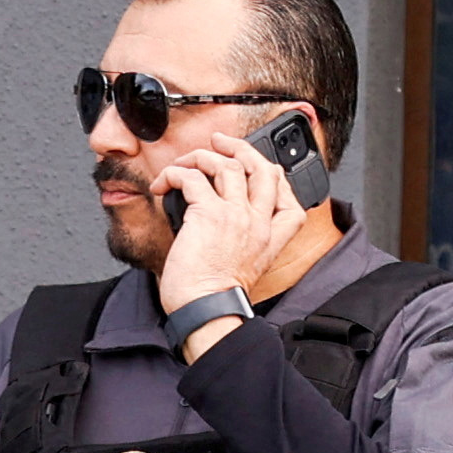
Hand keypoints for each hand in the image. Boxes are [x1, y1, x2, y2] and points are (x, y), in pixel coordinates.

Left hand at [155, 132, 307, 331]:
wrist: (207, 310)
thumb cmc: (219, 296)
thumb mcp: (249, 267)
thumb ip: (246, 241)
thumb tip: (223, 221)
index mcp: (271, 236)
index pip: (287, 193)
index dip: (274, 173)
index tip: (258, 167)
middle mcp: (258, 221)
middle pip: (261, 168)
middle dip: (240, 148)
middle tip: (221, 142)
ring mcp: (235, 215)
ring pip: (226, 165)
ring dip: (201, 157)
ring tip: (184, 164)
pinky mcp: (208, 214)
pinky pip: (192, 178)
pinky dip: (175, 174)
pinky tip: (165, 183)